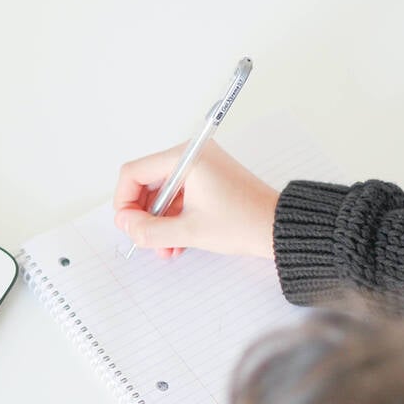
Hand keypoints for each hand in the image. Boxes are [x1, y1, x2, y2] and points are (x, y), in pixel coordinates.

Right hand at [113, 142, 278, 258]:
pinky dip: (172, 218)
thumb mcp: (188, 231)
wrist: (279, 228)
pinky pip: (177, 197)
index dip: (124, 201)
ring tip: (164, 247)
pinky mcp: (207, 180)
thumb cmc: (245, 222)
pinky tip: (175, 242)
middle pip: (146, 182)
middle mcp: (192, 156)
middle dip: (143, 215)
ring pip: (161, 193)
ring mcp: (200, 167)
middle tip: (144, 238)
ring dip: (158, 222)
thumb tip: (125, 224)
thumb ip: (149, 230)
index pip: (134, 172)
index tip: (128, 225)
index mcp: (186, 158)